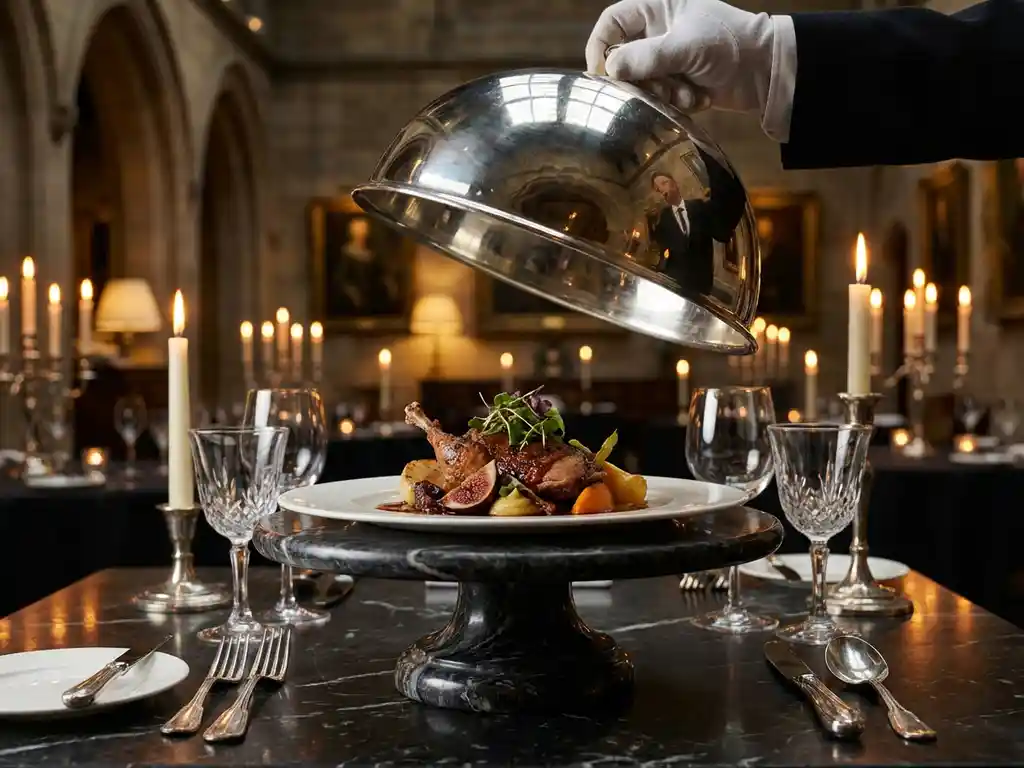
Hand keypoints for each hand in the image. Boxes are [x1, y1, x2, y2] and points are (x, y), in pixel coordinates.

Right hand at [585, 0, 775, 115]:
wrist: (765, 70)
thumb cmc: (728, 43)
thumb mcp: (685, 46)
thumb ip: (646, 57)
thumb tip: (609, 69)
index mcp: (655, 9)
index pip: (611, 23)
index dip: (601, 47)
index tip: (603, 74)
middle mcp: (656, 32)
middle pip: (622, 59)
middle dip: (641, 80)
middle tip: (656, 89)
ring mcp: (667, 58)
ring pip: (641, 83)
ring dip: (662, 93)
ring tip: (686, 93)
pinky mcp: (677, 81)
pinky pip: (660, 96)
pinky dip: (677, 101)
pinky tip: (698, 97)